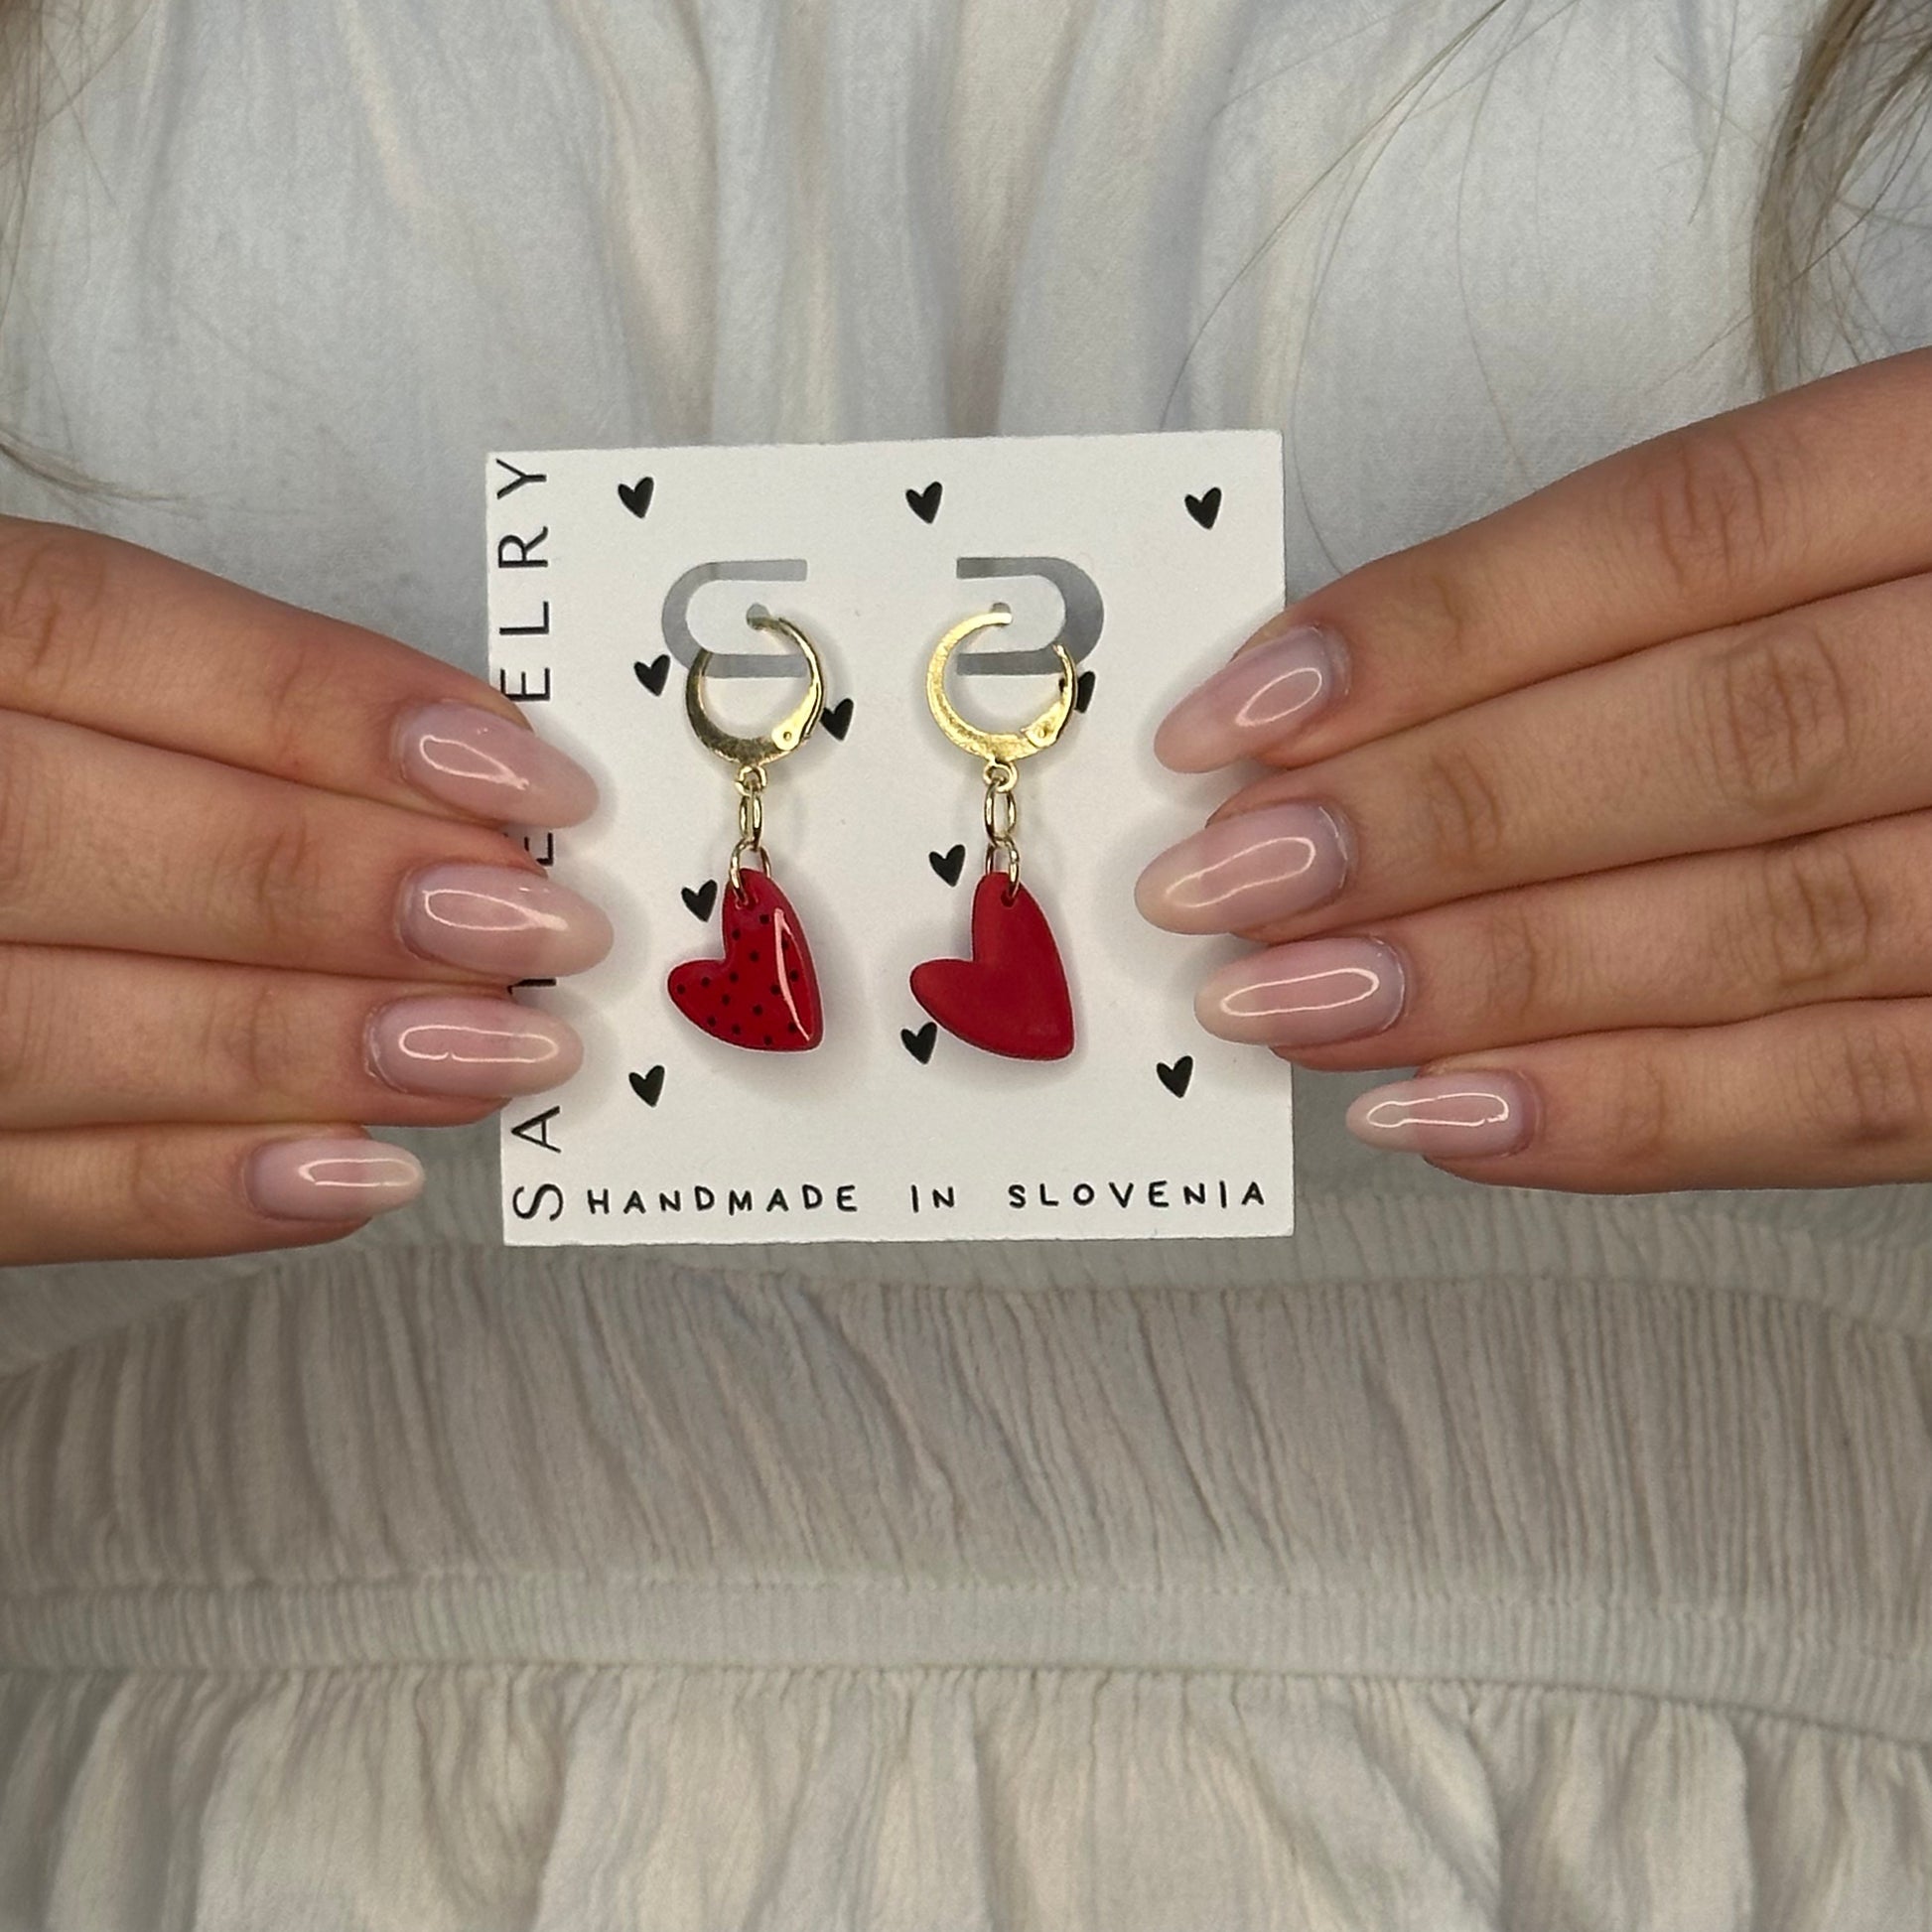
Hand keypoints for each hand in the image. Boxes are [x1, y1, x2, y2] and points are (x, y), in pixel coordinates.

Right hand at [0, 517, 607, 1263]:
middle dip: (332, 887)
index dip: (321, 704)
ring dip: (303, 1048)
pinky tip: (360, 1174)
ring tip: (499, 1052)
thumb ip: (209, 710)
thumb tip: (466, 783)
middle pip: (59, 837)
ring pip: (42, 1032)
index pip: (87, 632)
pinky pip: (12, 1193)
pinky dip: (197, 1193)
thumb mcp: (46, 678)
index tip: (522, 776)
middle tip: (539, 930)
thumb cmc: (5, 772)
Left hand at [1138, 347, 1931, 1192]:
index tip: (1239, 716)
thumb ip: (1645, 605)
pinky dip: (1638, 1117)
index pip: (1685, 532)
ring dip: (1492, 980)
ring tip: (1288, 1003)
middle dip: (1436, 819)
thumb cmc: (1927, 611)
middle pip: (1720, 736)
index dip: (1439, 629)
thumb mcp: (1854, 524)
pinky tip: (1449, 1118)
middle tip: (1222, 882)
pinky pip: (1855, 1098)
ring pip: (1772, 927)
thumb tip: (1345, 707)